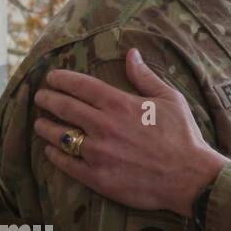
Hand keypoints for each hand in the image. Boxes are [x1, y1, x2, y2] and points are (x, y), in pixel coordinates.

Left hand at [33, 49, 227, 216]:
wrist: (190, 177)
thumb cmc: (183, 136)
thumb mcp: (170, 99)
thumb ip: (145, 77)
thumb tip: (131, 54)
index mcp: (120, 104)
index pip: (80, 86)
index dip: (61, 79)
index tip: (51, 77)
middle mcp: (103, 126)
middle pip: (63, 108)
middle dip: (47, 99)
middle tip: (40, 97)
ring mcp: (98, 153)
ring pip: (59, 136)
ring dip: (45, 127)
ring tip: (40, 124)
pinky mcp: (96, 176)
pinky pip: (66, 163)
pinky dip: (54, 154)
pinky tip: (51, 150)